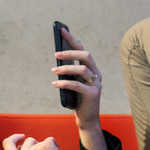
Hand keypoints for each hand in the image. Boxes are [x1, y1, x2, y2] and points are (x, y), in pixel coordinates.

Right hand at [2, 134, 72, 149]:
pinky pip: (51, 140)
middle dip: (37, 146)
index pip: (7, 142)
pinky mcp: (46, 146)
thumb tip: (21, 145)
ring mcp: (34, 149)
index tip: (22, 136)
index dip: (14, 137)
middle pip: (29, 140)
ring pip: (40, 141)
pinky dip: (55, 146)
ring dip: (46, 148)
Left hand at [52, 27, 106, 149]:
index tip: (61, 30)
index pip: (83, 50)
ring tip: (53, 70)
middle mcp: (97, 74)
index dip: (72, 40)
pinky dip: (65, 83)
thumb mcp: (74, 83)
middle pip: (85, 56)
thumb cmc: (78, 100)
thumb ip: (71, 72)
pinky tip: (55, 83)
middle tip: (56, 54)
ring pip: (82, 69)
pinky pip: (78, 85)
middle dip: (70, 52)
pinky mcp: (93, 94)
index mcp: (92, 69)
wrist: (87, 120)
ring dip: (66, 68)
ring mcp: (96, 84)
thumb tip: (59, 58)